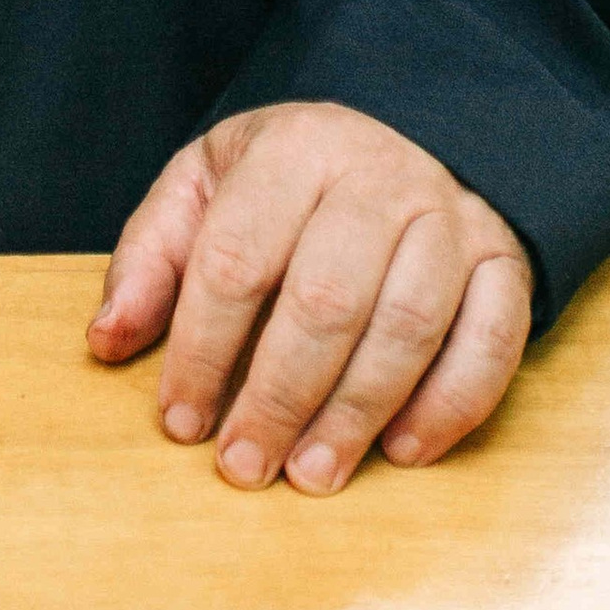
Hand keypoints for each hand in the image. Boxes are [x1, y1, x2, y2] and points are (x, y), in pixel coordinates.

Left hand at [86, 101, 533, 493]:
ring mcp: (450, 218)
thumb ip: (152, 258)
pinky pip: (491, 340)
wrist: (400, 135)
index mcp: (293, 149)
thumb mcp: (205, 185)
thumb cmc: (285, 179)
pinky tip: (401, 452)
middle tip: (244, 467)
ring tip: (310, 474)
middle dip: (279, 397)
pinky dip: (449, 404)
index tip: (180, 421)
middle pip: (326, 299)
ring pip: (408, 325)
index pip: (237, 258)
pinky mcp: (504, 260)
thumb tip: (105, 342)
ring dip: (356, 414)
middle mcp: (378, 177)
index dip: (202, 349)